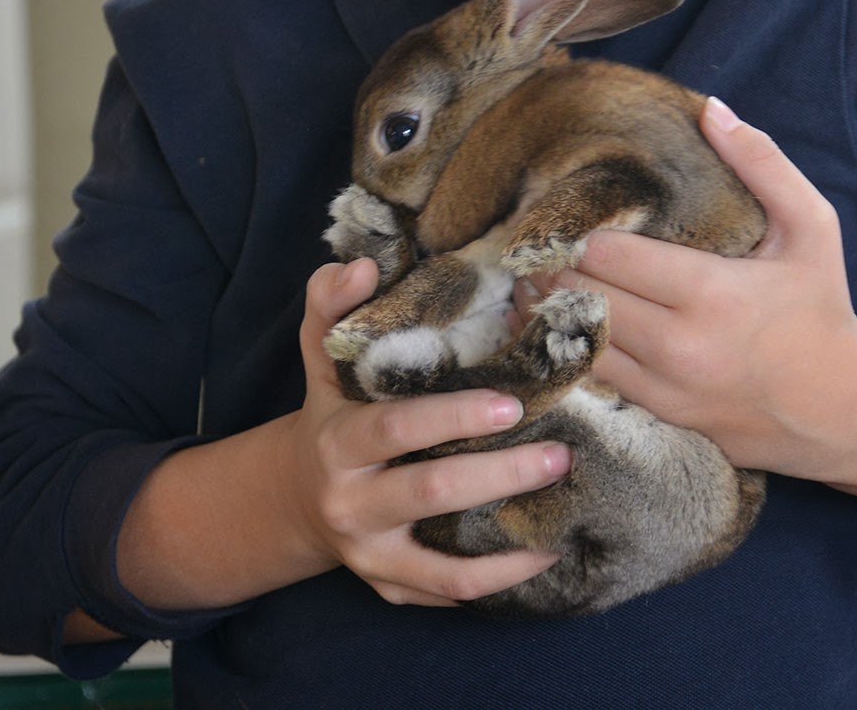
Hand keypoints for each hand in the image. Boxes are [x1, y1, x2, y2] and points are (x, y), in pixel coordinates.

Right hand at [289, 259, 571, 606]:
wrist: (294, 497)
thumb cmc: (329, 410)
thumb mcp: (321, 355)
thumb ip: (333, 303)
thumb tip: (366, 265)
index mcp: (339, 441)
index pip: (398, 428)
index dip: (454, 417)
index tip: (511, 402)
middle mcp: (352, 503)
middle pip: (430, 493)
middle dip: (498, 474)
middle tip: (559, 455)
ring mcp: (370, 553)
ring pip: (442, 561)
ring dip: (507, 543)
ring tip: (563, 510)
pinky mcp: (390, 586)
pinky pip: (447, 592)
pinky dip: (498, 581)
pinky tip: (545, 553)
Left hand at [519, 97, 856, 481]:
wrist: (840, 408)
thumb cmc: (820, 305)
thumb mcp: (812, 226)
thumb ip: (762, 163)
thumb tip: (710, 110)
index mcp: (711, 292)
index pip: (610, 255)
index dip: (575, 230)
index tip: (557, 209)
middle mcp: (680, 344)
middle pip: (584, 295)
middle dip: (553, 266)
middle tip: (530, 241)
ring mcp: (667, 387)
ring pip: (579, 339)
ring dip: (548, 308)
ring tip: (530, 277)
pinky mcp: (662, 412)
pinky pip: (594, 375)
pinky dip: (567, 345)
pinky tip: (551, 321)